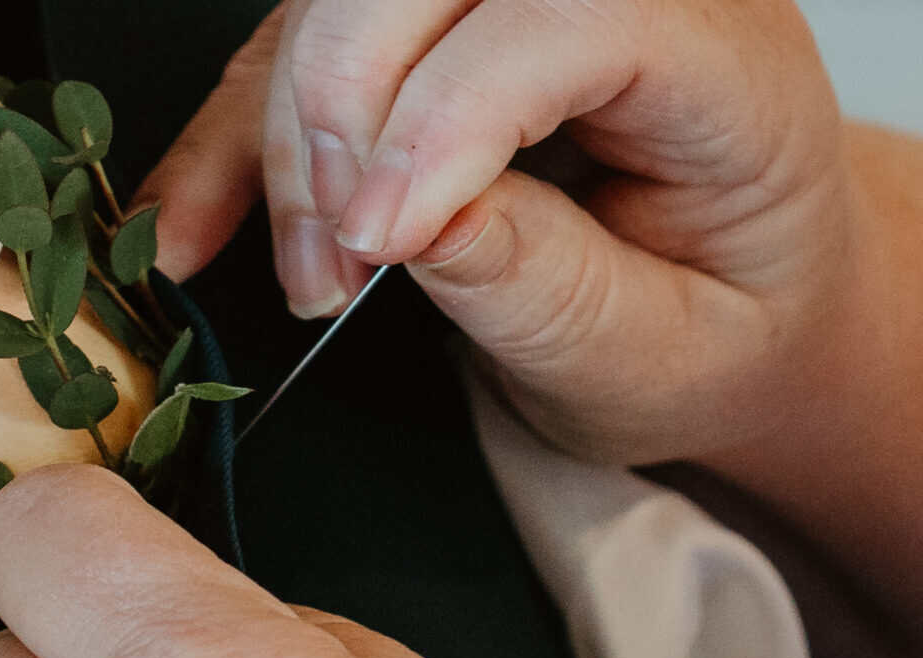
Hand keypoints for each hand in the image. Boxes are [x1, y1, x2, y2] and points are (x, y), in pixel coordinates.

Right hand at [133, 0, 883, 465]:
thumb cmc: (715, 333)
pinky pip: (293, 46)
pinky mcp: (424, 29)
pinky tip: (189, 227)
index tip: (381, 243)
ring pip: (341, 1)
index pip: (575, 12)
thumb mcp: (657, 356)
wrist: (733, 313)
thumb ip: (548, 289)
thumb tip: (418, 222)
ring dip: (290, 133)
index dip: (453, 113)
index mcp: (722, 56)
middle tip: (337, 256)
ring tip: (309, 278)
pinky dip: (232, 138)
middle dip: (348, 98)